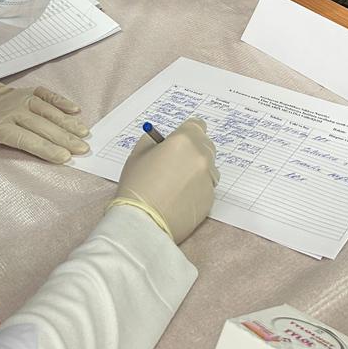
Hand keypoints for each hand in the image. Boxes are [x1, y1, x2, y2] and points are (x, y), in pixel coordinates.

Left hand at [0, 58, 89, 169]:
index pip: (25, 138)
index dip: (46, 148)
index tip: (65, 156)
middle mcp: (9, 108)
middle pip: (42, 125)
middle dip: (65, 137)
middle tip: (84, 149)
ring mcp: (15, 98)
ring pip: (47, 110)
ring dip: (67, 121)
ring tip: (85, 133)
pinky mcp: (16, 92)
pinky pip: (42, 94)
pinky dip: (59, 100)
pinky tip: (74, 109)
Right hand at [111, 118, 217, 242]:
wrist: (143, 223)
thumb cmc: (136, 187)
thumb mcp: (137, 155)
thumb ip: (153, 142)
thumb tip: (161, 141)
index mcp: (184, 141)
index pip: (196, 125)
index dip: (187, 132)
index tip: (180, 140)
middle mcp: (201, 157)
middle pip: (205, 145)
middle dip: (193, 150)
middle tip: (175, 163)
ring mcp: (208, 179)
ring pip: (209, 167)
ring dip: (197, 170)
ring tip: (176, 183)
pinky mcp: (211, 199)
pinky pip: (207, 187)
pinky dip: (197, 189)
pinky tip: (179, 198)